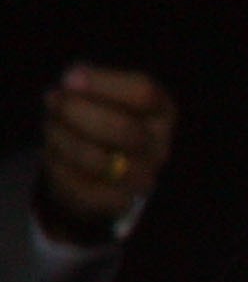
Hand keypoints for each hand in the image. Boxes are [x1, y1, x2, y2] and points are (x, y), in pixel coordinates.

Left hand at [35, 67, 174, 242]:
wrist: (88, 165)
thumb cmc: (92, 113)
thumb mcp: (93, 88)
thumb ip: (86, 80)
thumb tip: (72, 82)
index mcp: (160, 112)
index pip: (144, 93)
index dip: (103, 84)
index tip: (70, 79)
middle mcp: (158, 148)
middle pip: (127, 130)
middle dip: (78, 112)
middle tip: (53, 100)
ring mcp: (142, 179)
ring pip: (100, 161)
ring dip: (62, 138)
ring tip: (52, 126)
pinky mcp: (117, 202)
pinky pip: (81, 184)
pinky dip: (58, 165)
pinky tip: (56, 154)